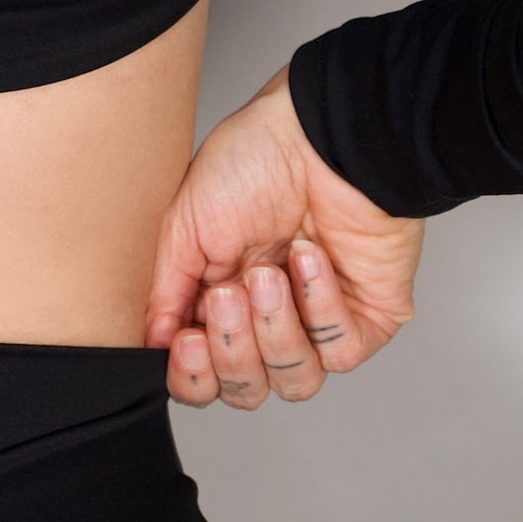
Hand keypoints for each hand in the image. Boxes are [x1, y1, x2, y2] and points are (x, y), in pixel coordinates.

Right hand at [144, 69, 422, 408]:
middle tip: (229, 292)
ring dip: (274, 330)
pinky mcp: (368, 316)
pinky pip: (340, 351)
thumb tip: (153, 347)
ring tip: (268, 273)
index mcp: (221, 303)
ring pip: (294, 382)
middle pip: (246, 390)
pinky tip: (308, 257)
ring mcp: (319, 321)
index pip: (203, 377)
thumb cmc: (254, 160)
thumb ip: (166, 294)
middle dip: (232, 348)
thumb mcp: (184, 226)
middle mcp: (269, 320)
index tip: (185, 341)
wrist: (321, 131)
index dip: (192, 375)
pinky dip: (319, 306)